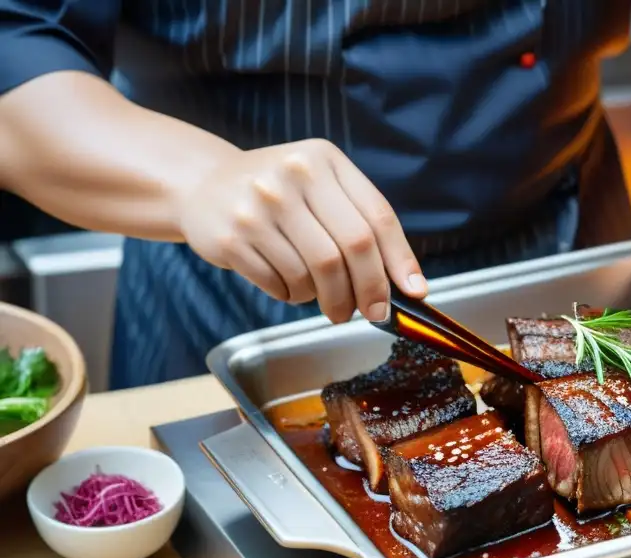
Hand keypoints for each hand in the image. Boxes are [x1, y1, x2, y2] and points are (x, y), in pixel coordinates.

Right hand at [178, 138, 425, 322]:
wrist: (204, 186)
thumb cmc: (280, 194)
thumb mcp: (321, 187)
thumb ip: (362, 224)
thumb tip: (407, 285)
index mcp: (324, 160)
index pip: (376, 218)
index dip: (400, 260)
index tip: (414, 293)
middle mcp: (292, 176)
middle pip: (350, 249)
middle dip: (368, 291)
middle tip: (372, 313)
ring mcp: (259, 206)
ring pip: (316, 273)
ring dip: (328, 298)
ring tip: (324, 297)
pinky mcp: (233, 237)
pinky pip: (281, 284)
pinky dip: (294, 296)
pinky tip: (290, 285)